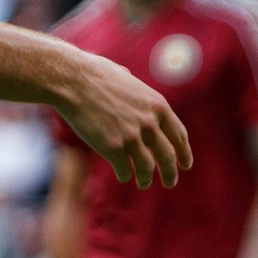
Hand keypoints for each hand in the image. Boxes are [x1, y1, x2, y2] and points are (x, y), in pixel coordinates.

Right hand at [57, 52, 192, 188]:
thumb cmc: (94, 74)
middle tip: (170, 182)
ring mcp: (131, 136)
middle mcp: (149, 122)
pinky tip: (122, 175)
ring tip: (143, 183)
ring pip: (147, 167)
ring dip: (146, 178)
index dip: (184, 152)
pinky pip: (124, 170)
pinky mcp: (112, 147)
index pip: (179, 134)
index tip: (185, 164)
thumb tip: (132, 87)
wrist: (72, 80)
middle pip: (168, 156)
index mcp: (157, 105)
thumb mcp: (127, 78)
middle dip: (171, 173)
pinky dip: (124, 175)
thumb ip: (135, 91)